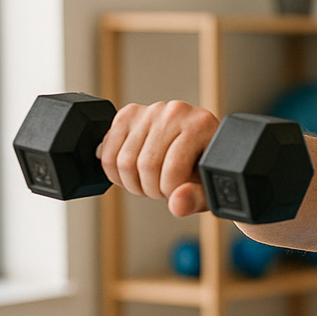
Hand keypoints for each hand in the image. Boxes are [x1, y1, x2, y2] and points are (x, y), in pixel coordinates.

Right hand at [96, 100, 219, 215]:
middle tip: (162, 189)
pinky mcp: (127, 115)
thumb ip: (197, 198)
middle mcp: (175, 112)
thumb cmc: (205, 168)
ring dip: (133, 183)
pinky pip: (107, 152)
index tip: (176, 193)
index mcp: (200, 125)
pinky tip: (134, 174)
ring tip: (151, 181)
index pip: (172, 169)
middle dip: (151, 189)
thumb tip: (177, 204)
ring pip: (123, 162)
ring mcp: (149, 111)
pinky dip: (115, 172)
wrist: (198, 148)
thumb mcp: (209, 187)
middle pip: (146, 165)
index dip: (170, 191)